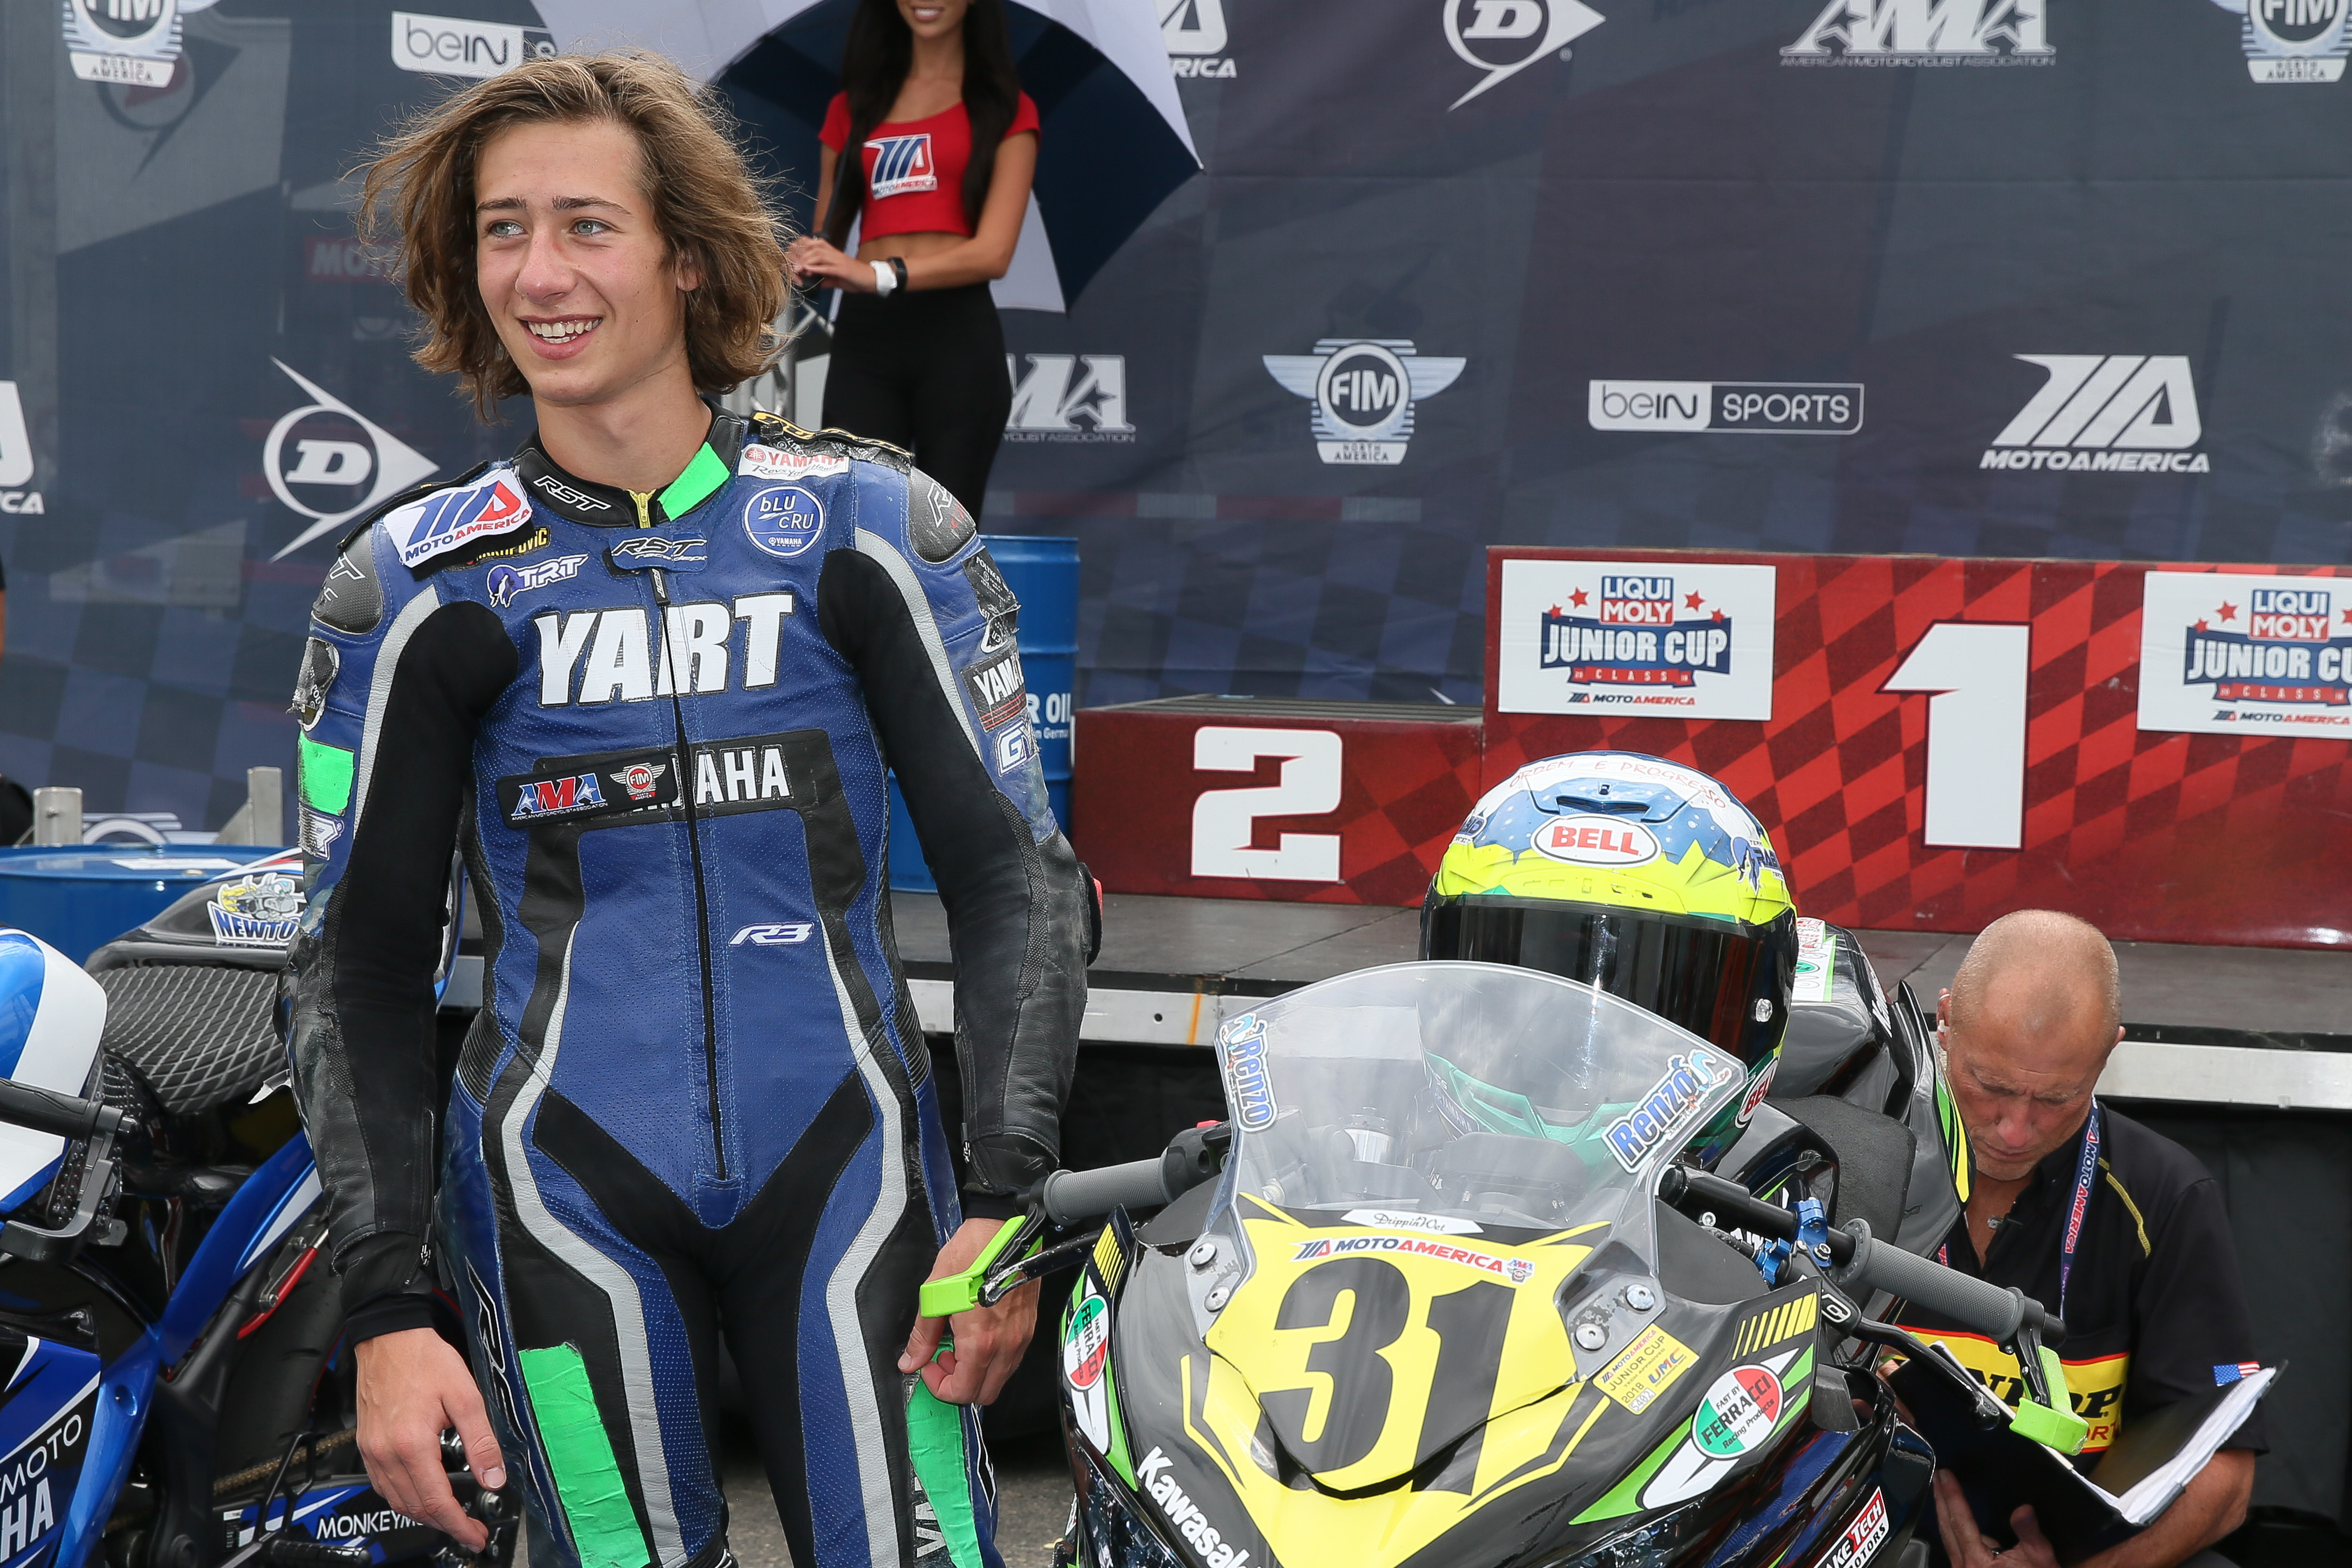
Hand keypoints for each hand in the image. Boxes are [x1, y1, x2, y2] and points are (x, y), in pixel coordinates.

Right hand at [355, 1327, 504, 1550]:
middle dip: (445, 1524)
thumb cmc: (424, 1359)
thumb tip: (495, 1476)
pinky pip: (383, 1485)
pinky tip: (420, 1494)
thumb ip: (481, 1440)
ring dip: (423, 1514)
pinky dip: (404, 1498)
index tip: (476, 1535)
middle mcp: (386, 1453)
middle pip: (415, 1507)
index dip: (458, 1524)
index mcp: (412, 1444)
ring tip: (450, 1516)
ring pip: (397, 1501)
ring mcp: (372, 1451)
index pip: (436, 1501)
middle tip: (469, 1529)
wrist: (389, 1337)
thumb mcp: (465, 1395)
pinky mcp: (367, 1445)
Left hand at [785, 236, 871, 291]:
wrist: (870, 280)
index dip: (797, 250)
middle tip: (792, 268)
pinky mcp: (842, 269)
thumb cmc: (853, 277)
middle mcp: (832, 252)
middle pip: (810, 247)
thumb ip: (822, 277)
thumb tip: (810, 281)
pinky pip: (827, 266)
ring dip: (805, 262)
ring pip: (817, 254)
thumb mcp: (834, 277)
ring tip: (798, 270)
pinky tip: (808, 271)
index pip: (809, 243)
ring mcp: (838, 259)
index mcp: (829, 251)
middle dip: (799, 257)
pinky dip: (816, 268)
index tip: (791, 261)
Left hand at [900, 1217, 1038, 1404]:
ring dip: (977, 1372)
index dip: (939, 1387)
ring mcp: (1022, 1336)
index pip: (962, 1392)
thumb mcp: (935, 1293)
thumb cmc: (974, 1252)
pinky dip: (993, 1358)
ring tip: (960, 1344)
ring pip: (1000, 1378)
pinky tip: (979, 1334)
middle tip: (944, 1359)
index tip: (930, 1367)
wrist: (1005, 1228)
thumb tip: (911, 1360)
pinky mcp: (1029, 1325)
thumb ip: (923, 1335)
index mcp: (980, 1342)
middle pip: (984, 1394)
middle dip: (960, 1384)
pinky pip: (1012, 1358)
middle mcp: (1006, 1345)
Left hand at [1935, 1470, 2060, 1567]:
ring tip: (1940, 1493)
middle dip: (1941, 1499)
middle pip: (1946, 1526)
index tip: (1945, 1475)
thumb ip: (2029, 1533)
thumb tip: (2024, 1509)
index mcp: (1977, 1561)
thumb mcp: (2040, 1558)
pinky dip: (1951, 1529)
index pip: (1960, 1520)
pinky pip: (1953, 1547)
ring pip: (1947, 1537)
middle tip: (1937, 1476)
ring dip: (1943, 1513)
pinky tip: (1952, 1520)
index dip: (1952, 1495)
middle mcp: (1963, 1566)